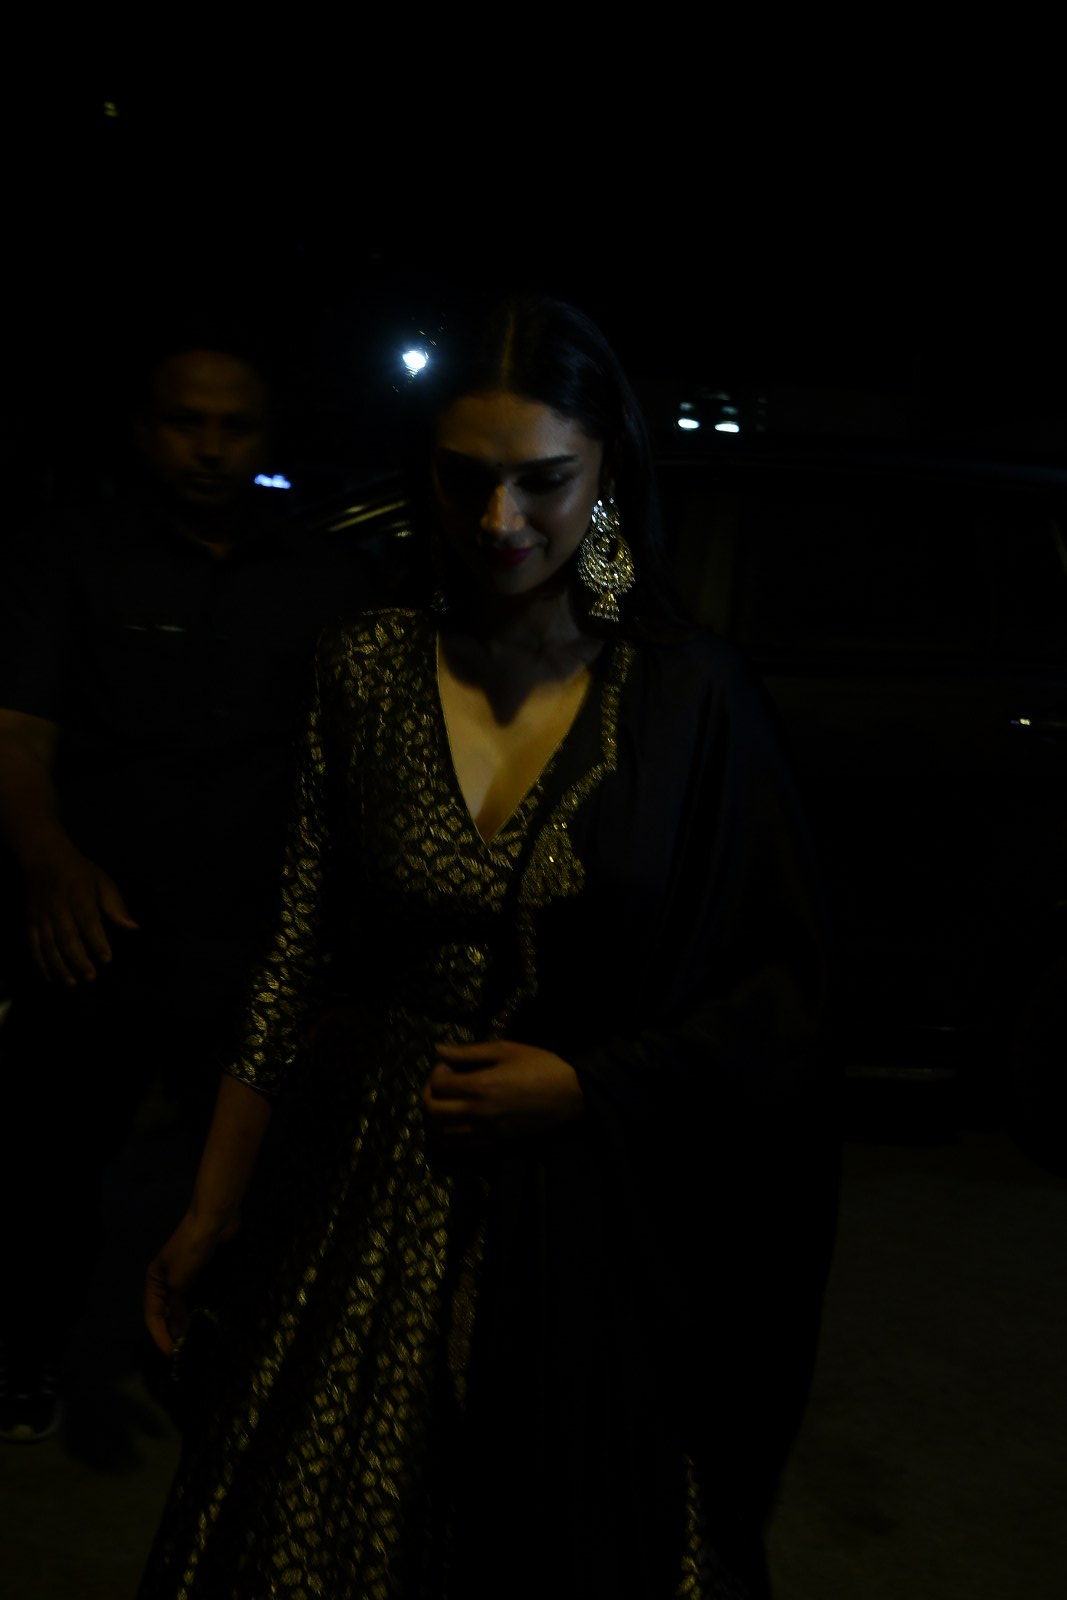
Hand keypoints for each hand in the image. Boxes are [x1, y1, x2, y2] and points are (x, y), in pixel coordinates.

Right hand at [23, 837, 138, 984]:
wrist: (44, 858)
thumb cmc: (81, 873)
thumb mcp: (103, 882)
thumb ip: (117, 907)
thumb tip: (135, 929)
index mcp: (79, 895)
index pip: (88, 921)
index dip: (97, 941)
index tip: (107, 959)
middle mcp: (58, 907)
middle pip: (67, 937)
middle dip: (78, 959)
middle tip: (90, 977)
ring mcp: (41, 916)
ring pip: (48, 945)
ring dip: (59, 966)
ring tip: (71, 983)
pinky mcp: (29, 922)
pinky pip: (33, 945)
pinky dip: (40, 964)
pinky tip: (51, 978)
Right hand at [144, 1211, 238, 1357]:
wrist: (214, 1220)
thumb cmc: (191, 1250)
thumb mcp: (180, 1281)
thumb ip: (176, 1308)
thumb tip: (176, 1334)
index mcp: (154, 1280)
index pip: (152, 1314)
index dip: (159, 1335)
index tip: (171, 1354)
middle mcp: (167, 1279)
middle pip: (166, 1311)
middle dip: (172, 1331)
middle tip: (182, 1352)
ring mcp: (185, 1275)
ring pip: (182, 1305)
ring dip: (186, 1321)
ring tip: (194, 1341)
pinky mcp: (202, 1271)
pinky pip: (197, 1295)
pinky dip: (199, 1308)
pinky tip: (205, 1319)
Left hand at [421, 1038, 583, 1153]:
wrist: (570, 1094)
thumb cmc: (540, 1065)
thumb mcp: (505, 1050)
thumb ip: (469, 1052)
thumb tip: (440, 1050)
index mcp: (480, 1085)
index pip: (437, 1086)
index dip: (436, 1074)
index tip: (450, 1067)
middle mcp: (478, 1112)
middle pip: (433, 1112)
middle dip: (430, 1096)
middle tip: (443, 1085)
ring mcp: (485, 1131)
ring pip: (441, 1134)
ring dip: (436, 1118)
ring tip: (447, 1104)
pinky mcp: (494, 1143)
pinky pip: (459, 1146)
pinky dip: (449, 1136)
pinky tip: (457, 1122)